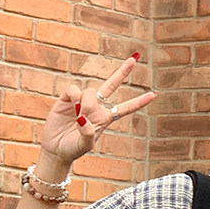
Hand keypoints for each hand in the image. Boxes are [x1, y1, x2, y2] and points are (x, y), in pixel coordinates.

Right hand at [38, 53, 156, 169]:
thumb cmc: (72, 150)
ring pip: (90, 91)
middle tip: (134, 59)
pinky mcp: (68, 98)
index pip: (125, 108)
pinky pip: (74, 89)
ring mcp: (82, 101)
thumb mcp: (83, 146)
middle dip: (122, 72)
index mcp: (105, 119)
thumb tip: (83, 117)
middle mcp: (96, 107)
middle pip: (111, 85)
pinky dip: (74, 97)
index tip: (154, 95)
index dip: (138, 102)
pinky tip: (72, 108)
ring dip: (86, 104)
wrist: (56, 149)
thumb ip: (87, 134)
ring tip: (78, 118)